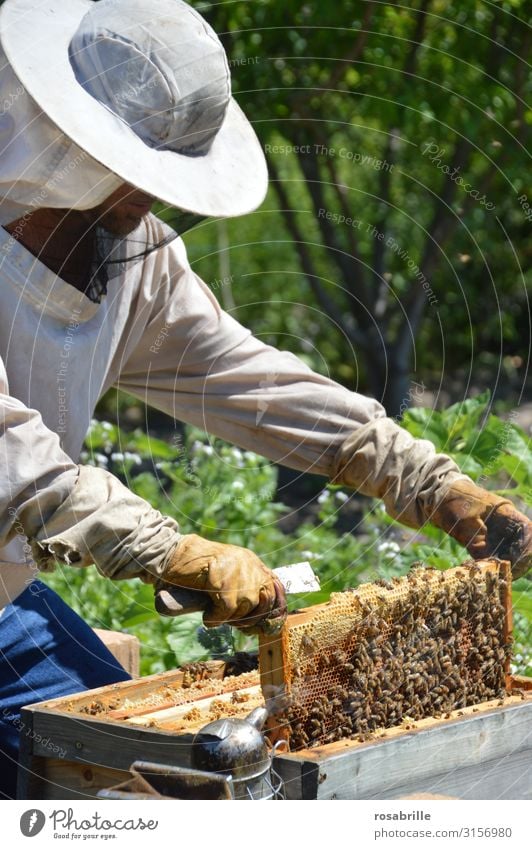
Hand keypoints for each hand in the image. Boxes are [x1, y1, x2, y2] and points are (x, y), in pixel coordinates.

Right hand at [155, 534, 286, 632]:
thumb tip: (260, 620)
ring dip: (230, 617)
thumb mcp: (226, 576)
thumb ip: (242, 589)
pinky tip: (207, 616)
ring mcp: (236, 569)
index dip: (276, 608)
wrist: (172, 555)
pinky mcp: (221, 577)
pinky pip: (227, 608)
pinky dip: (216, 618)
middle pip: (264, 600)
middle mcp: (248, 563)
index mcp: (251, 562)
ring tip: (214, 614)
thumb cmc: (195, 571)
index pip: (276, 586)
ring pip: (246, 605)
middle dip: (250, 618)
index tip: (268, 625)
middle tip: (231, 621)